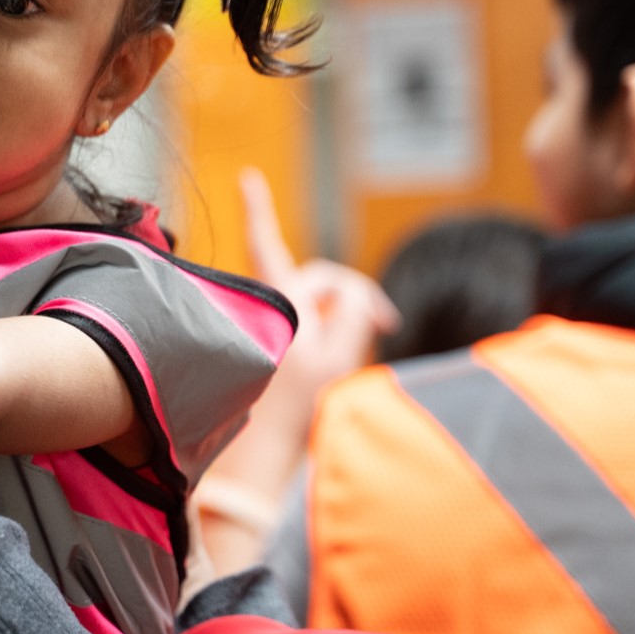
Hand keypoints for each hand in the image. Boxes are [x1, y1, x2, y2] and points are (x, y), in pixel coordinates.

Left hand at [241, 168, 399, 412]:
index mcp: (278, 305)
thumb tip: (354, 293)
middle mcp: (268, 311)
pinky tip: (346, 357)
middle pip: (318, 280)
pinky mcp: (278, 351)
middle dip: (352, 295)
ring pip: (316, 305)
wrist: (262, 458)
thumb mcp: (338, 359)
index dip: (259, 208)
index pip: (266, 245)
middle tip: (389, 327)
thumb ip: (353, 314)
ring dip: (343, 317)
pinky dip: (332, 333)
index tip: (245, 175)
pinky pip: (312, 327)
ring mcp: (273, 331)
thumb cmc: (295, 411)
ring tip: (360, 352)